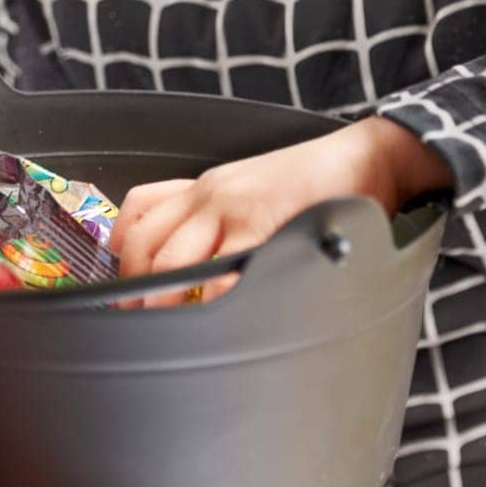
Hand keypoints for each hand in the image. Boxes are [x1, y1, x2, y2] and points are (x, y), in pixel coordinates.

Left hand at [112, 116, 450, 302]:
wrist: (367, 158)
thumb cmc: (318, 181)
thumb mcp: (256, 190)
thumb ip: (226, 219)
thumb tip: (200, 268)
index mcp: (207, 186)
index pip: (138, 210)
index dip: (118, 252)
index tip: (119, 285)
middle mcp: (211, 194)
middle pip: (141, 243)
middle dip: (131, 288)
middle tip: (137, 320)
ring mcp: (233, 209)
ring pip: (169, 262)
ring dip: (158, 302)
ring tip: (161, 328)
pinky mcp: (263, 227)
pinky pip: (220, 274)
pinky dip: (207, 303)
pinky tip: (209, 320)